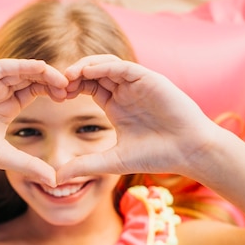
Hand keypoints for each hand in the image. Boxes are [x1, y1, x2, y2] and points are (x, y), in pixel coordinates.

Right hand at [0, 59, 68, 185]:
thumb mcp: (1, 156)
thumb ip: (27, 165)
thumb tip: (54, 181)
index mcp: (8, 106)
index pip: (36, 91)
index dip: (54, 92)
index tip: (72, 98)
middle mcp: (0, 91)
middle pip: (33, 78)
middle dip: (53, 80)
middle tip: (73, 86)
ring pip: (22, 70)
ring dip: (42, 72)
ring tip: (62, 79)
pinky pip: (4, 67)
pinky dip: (22, 67)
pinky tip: (40, 68)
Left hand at [58, 55, 216, 182]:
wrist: (189, 152)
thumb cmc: (156, 156)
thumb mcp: (112, 161)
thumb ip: (85, 165)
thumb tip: (56, 178)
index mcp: (115, 105)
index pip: (87, 86)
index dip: (70, 87)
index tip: (54, 95)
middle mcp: (125, 90)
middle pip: (93, 72)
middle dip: (73, 74)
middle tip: (56, 82)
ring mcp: (137, 83)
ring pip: (106, 65)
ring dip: (86, 67)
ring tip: (68, 75)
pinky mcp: (150, 79)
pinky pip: (123, 67)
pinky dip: (105, 67)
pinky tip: (89, 72)